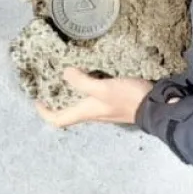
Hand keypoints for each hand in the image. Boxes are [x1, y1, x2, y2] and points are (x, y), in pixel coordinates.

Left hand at [37, 68, 152, 127]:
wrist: (154, 105)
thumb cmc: (126, 98)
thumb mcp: (103, 88)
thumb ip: (83, 82)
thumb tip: (65, 74)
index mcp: (86, 112)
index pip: (58, 120)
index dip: (45, 112)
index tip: (37, 100)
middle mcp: (92, 113)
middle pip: (68, 112)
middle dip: (56, 100)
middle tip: (49, 84)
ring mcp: (103, 108)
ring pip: (80, 104)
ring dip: (70, 93)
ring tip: (65, 76)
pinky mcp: (113, 102)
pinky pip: (92, 97)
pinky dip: (85, 87)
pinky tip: (88, 74)